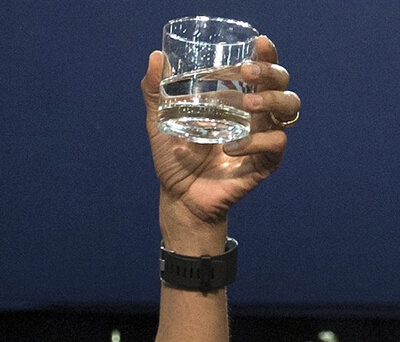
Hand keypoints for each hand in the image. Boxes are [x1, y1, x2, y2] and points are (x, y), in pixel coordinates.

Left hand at [142, 36, 300, 251]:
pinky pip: (275, 144)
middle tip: (246, 71)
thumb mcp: (159, 122)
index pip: (261, 70)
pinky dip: (255, 142)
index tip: (258, 43)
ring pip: (289, 109)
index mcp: (236, 99)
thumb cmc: (173, 158)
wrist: (177, 197)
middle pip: (281, 83)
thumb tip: (154, 57)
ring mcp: (262, 138)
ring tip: (247, 103)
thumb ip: (155, 92)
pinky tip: (230, 147)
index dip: (266, 54)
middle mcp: (255, 115)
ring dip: (272, 100)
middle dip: (270, 71)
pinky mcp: (264, 163)